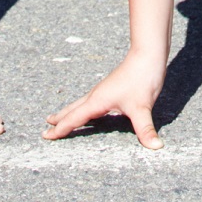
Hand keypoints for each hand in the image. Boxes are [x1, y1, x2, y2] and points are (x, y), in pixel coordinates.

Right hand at [43, 50, 166, 148]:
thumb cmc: (142, 78)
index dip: (60, 129)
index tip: (45, 136)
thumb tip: (155, 147)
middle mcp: (96, 95)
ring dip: (68, 113)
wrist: (147, 54)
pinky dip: (81, 108)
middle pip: (72, 110)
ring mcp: (103, 91)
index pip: (74, 118)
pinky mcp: (110, 88)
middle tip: (45, 128)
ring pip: (80, 104)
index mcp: (98, 101)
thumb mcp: (142, 107)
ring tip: (57, 118)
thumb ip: (145, 129)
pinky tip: (88, 110)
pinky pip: (90, 101)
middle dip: (59, 120)